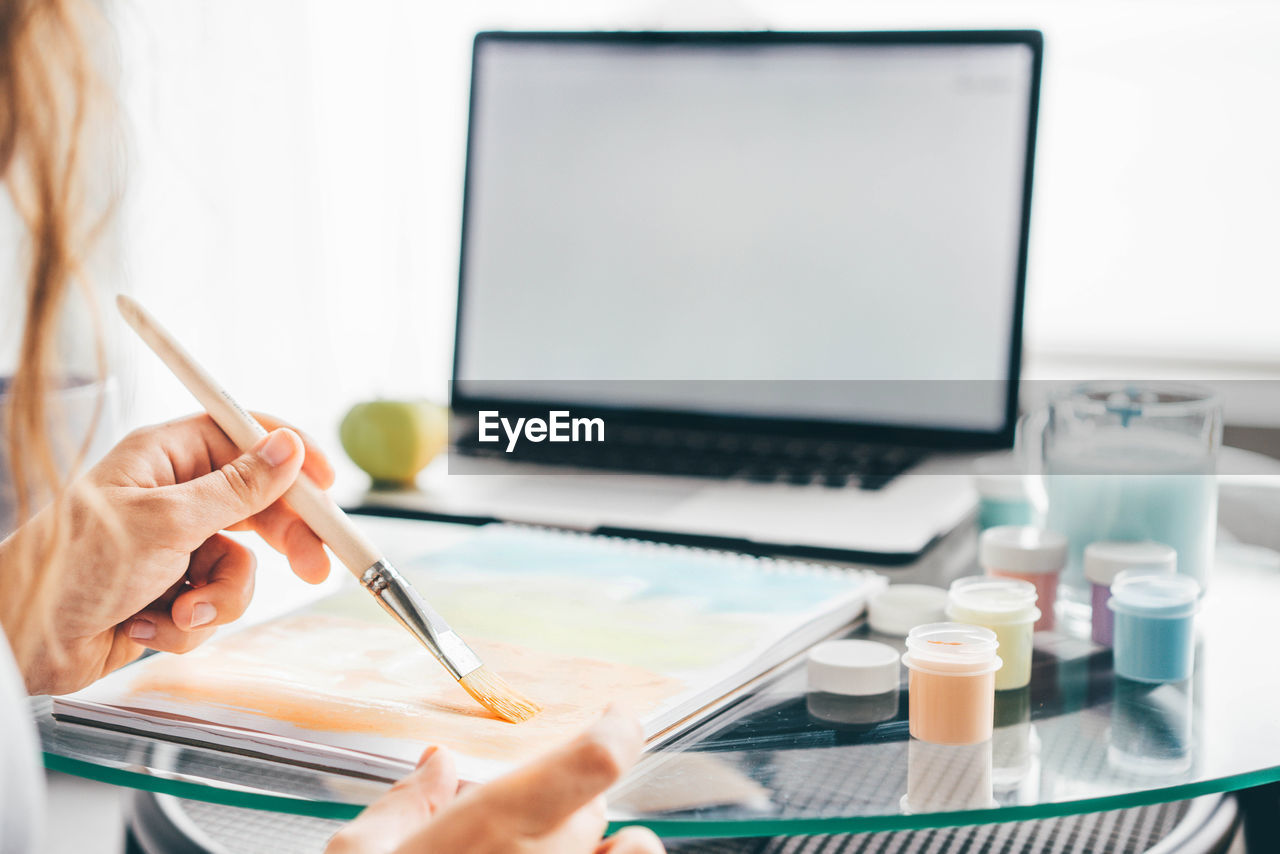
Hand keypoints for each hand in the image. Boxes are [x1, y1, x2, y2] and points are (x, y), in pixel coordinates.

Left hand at [2, 413, 333, 694]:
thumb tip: (288, 448)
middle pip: (258, 505)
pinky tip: (148, 624)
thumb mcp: (165, 522)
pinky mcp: (171, 591)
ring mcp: (173, 545)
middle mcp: (173, 495)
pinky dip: (189, 623)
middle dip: (281, 543)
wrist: (24, 644)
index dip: (291, 456)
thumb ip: (238, 488)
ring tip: (180, 609)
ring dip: (217, 597)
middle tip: (313, 567)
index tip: (328, 482)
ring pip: (240, 566)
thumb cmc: (72, 569)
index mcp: (166, 457)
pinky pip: (214, 603)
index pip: (245, 437)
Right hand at [327, 706, 664, 853]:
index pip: (595, 760)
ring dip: (613, 846)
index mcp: (492, 826)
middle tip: (521, 827)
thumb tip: (435, 767)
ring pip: (635, 848)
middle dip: (567, 803)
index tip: (614, 721)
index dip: (616, 730)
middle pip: (595, 802)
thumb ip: (404, 807)